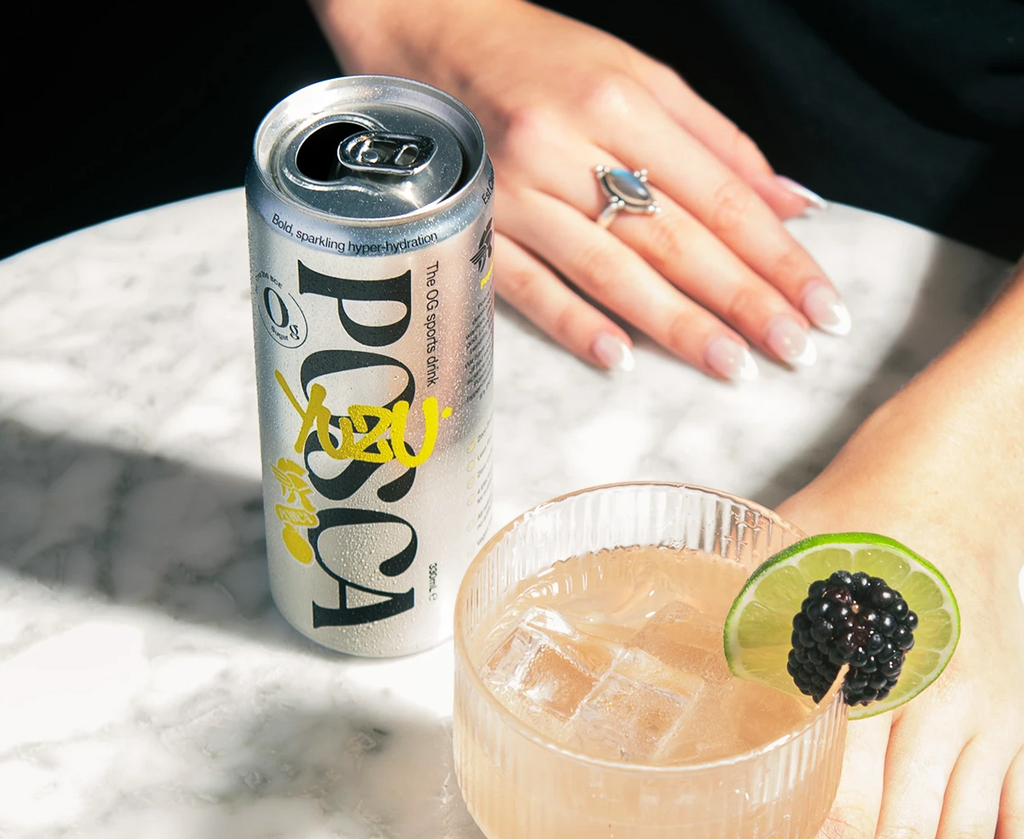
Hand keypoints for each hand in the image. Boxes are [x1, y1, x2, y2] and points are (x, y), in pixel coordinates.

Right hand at [311, 0, 848, 377]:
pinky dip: (574, 322)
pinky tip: (620, 359)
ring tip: (732, 366)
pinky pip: (528, 284)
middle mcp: (572, 146)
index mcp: (624, 101)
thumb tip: (792, 204)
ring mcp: (518, 190)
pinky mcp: (475, 224)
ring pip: (611, 269)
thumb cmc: (541, 58)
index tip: (820, 304)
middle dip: (743, 300)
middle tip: (794, 350)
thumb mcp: (638, 76)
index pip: (721, 195)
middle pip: (675, 238)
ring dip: (676, 324)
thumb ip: (716, 142)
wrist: (428, 33)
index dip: (777, 255)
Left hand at [749, 408, 1023, 838]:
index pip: (830, 815)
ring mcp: (983, 717)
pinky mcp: (1013, 715)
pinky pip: (1018, 814)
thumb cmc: (859, 509)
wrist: (962, 468)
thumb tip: (665, 681)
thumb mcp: (775, 555)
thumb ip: (728, 627)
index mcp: (862, 671)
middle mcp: (929, 707)